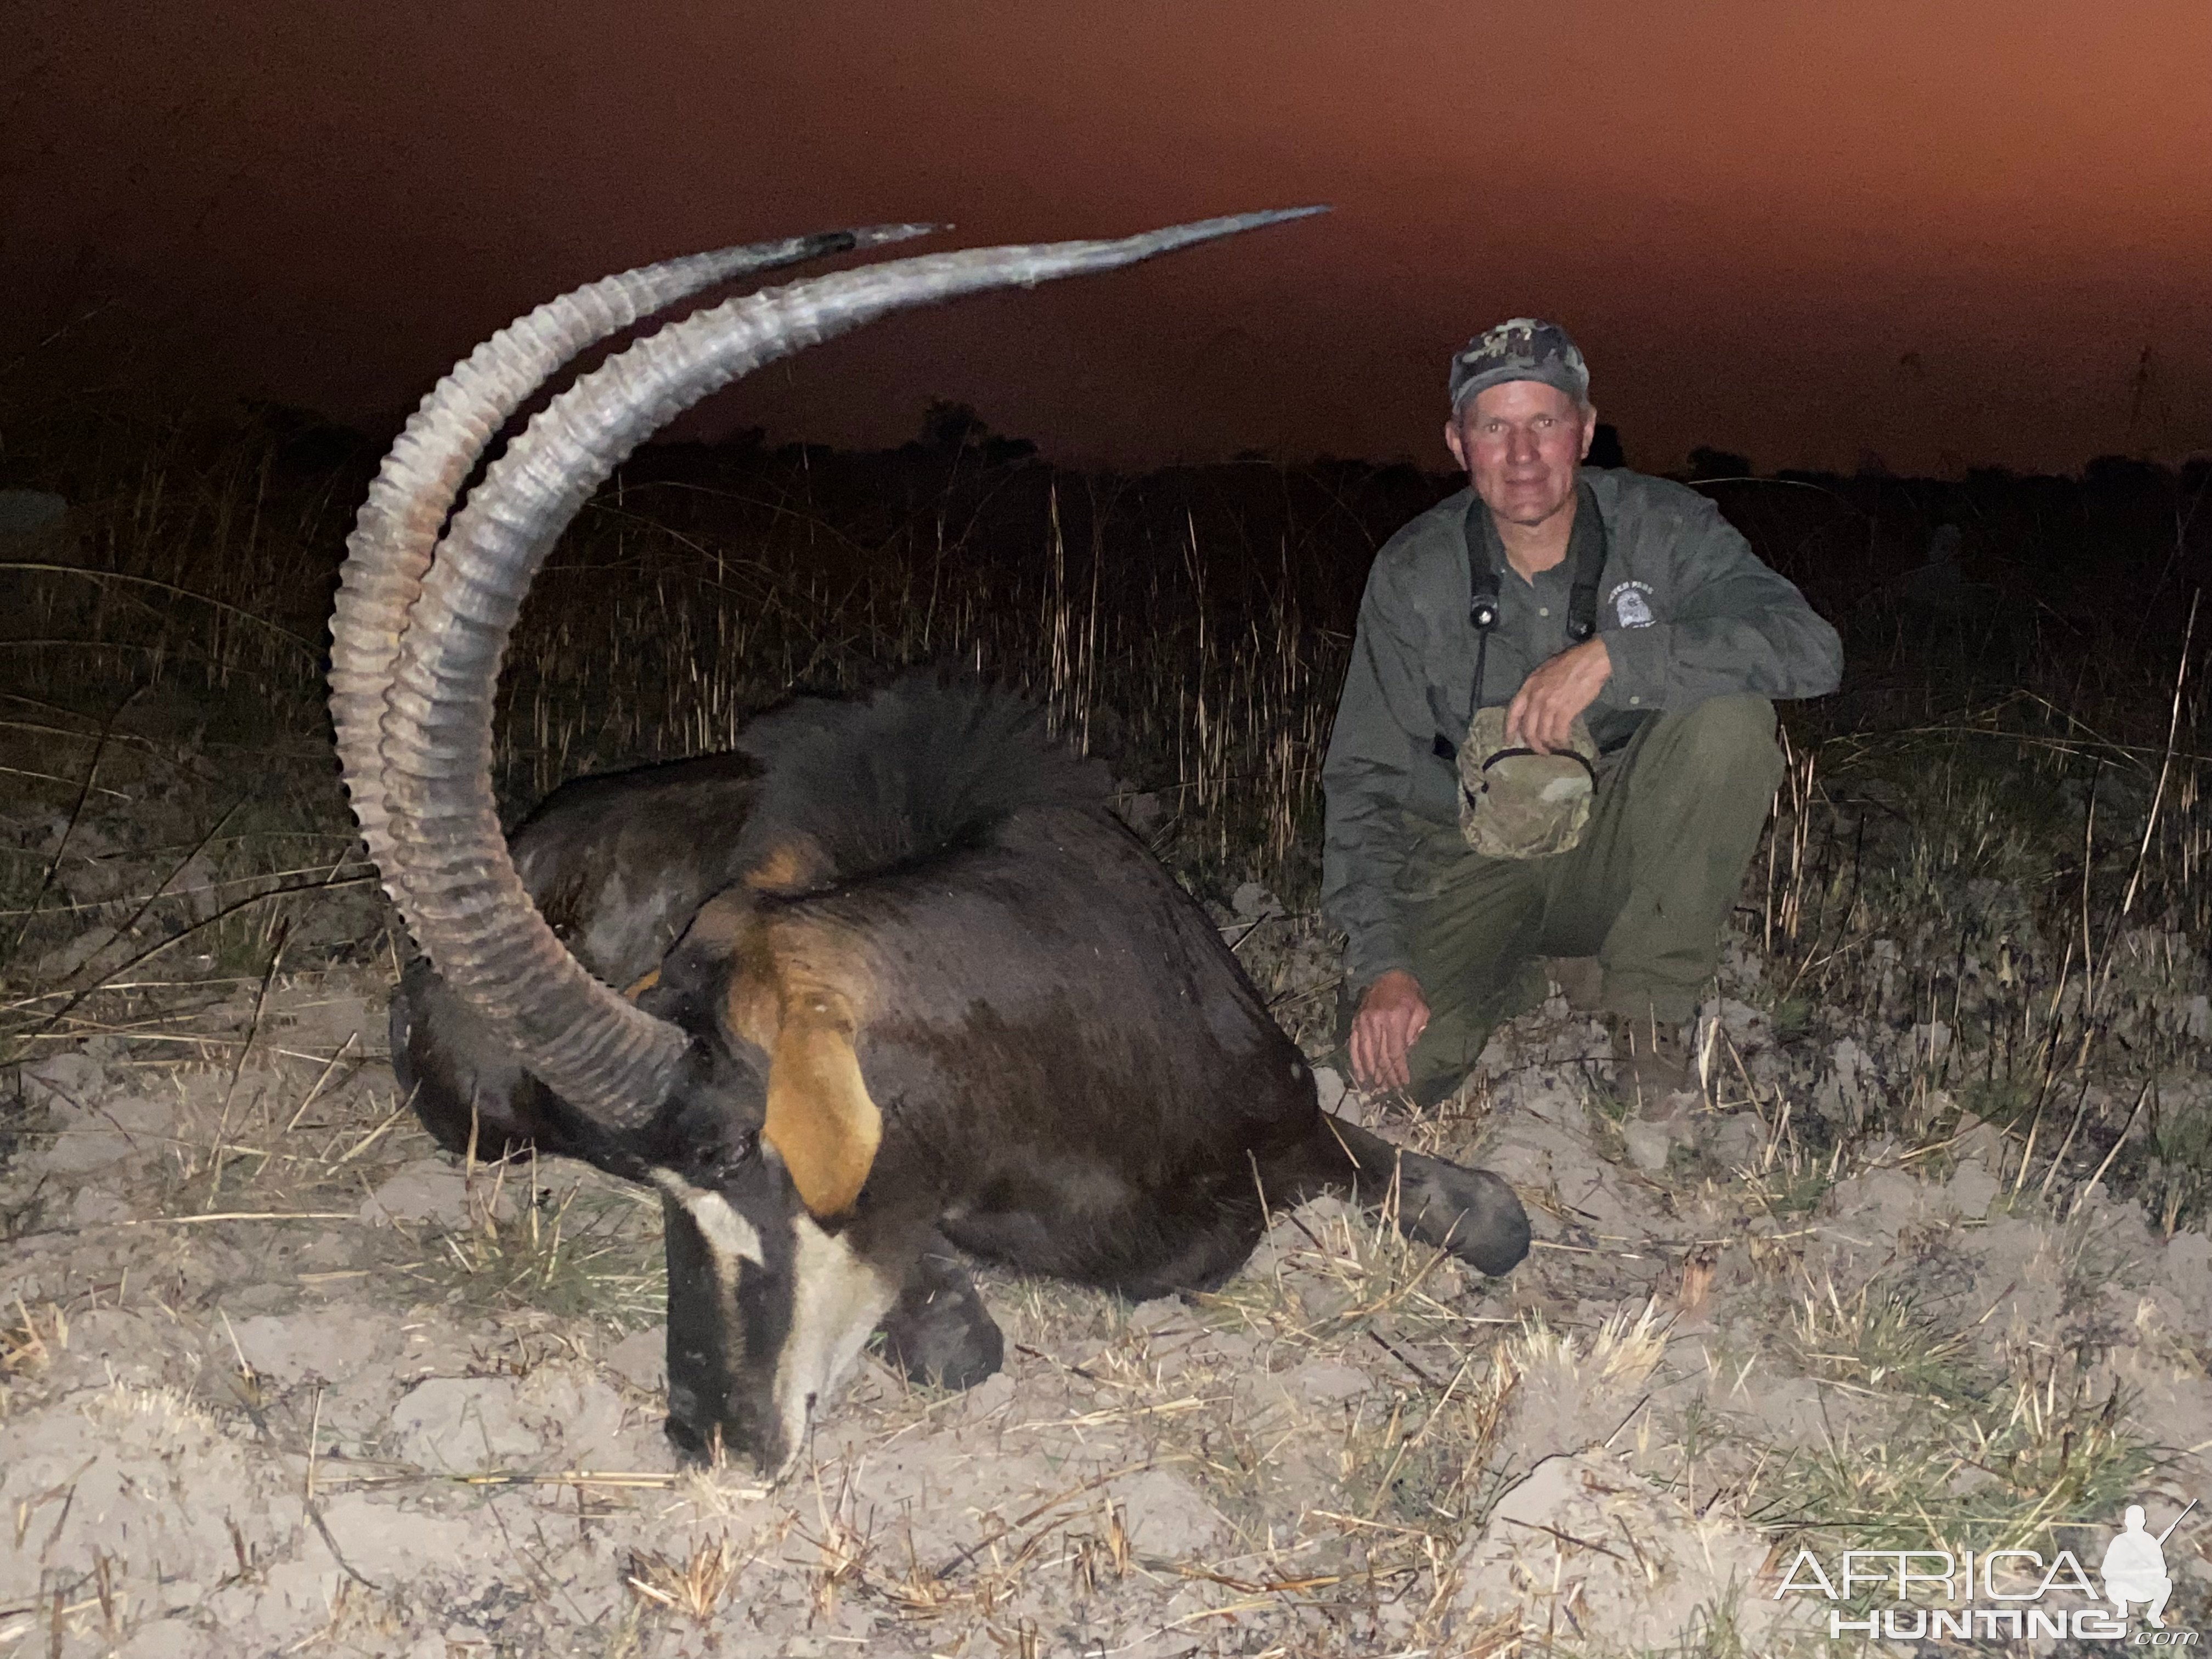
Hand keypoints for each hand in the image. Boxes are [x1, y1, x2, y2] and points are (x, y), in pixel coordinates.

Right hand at [1350, 969, 1428, 1092]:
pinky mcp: (1355, 1022)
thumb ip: (1415, 1032)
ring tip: (1376, 1089)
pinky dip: (1356, 1062)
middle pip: (1380, 1057)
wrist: (1386, 972)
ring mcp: (1363, 1023)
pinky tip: (1360, 1075)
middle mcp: (1377, 1023)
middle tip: (1391, 1090)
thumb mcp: (1421, 1009)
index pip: (1395, 1052)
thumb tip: (1405, 1052)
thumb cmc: (1408, 991)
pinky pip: (1354, 1046)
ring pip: (1365, 1054)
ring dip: (1371, 1074)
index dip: (1398, 1070)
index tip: (1403, 1083)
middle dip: (1386, 1076)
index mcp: (1395, 1019)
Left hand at [1505, 637, 1610, 752]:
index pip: (1513, 713)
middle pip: (1528, 729)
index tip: (1509, 741)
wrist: (1590, 661)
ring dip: (1547, 745)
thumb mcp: (1544, 671)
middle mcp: (1535, 698)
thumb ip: (1536, 689)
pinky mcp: (1565, 711)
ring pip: (1542, 734)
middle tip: (1539, 750)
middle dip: (1532, 743)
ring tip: (1553, 749)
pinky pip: (1558, 733)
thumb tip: (1534, 706)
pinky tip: (1564, 743)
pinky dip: (1560, 741)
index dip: (1509, 729)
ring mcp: (1549, 705)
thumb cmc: (1570, 663)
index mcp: (1528, 686)